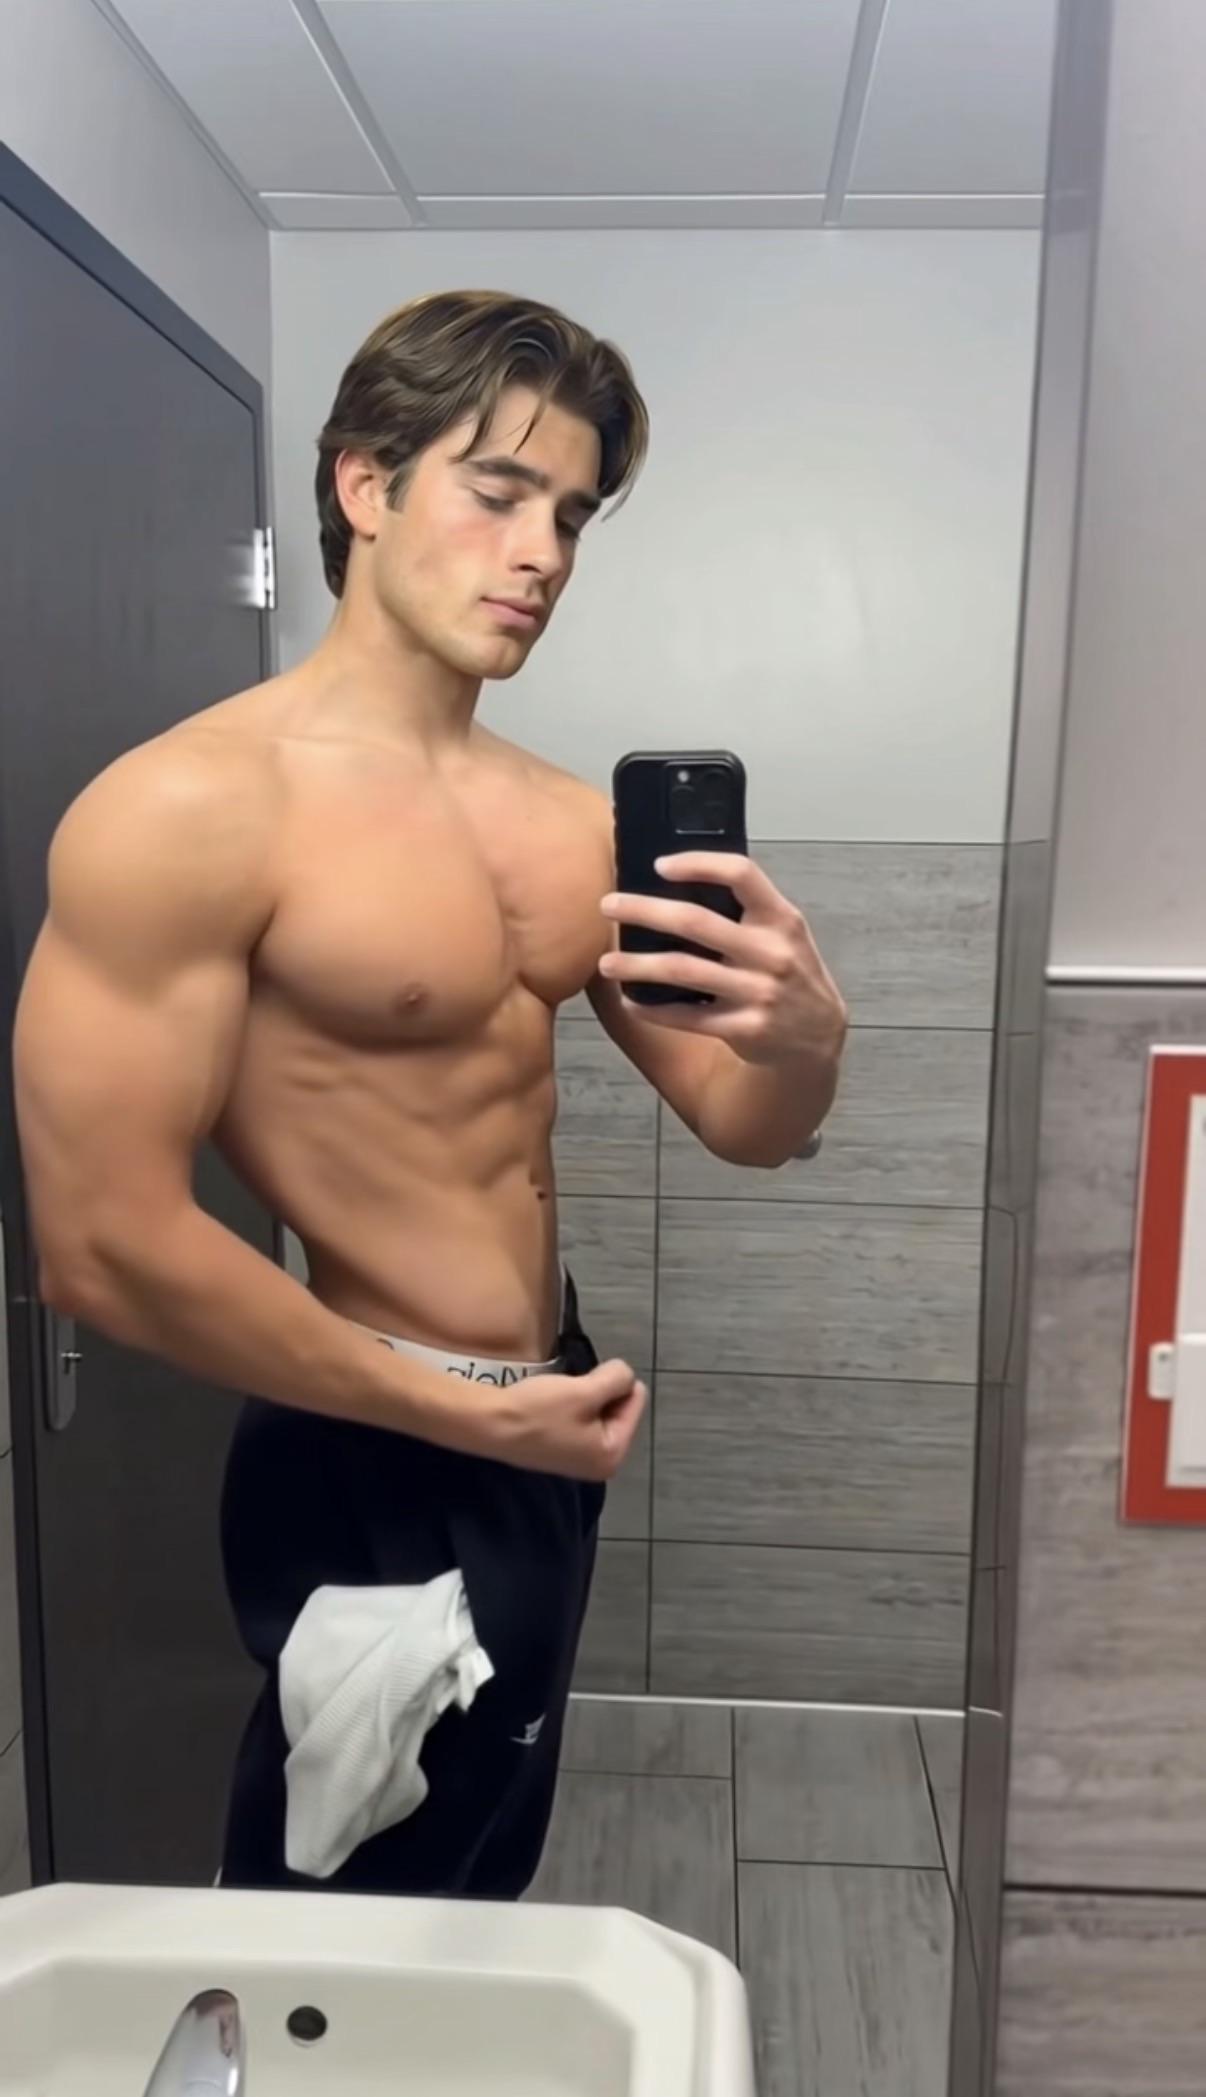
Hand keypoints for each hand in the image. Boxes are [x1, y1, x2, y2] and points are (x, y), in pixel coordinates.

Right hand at [479, 1358, 646, 1480]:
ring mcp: (579, 1460)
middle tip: (571, 1390)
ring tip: (561, 1395)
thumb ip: (616, 1379)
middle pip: (619, 1408)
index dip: (614, 1382)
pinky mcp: (561, 1451)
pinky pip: (581, 1420)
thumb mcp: (585, 1390)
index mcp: (613, 1455)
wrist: (489, 1425)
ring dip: (584, 1396)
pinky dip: (572, 1406)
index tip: (584, 1382)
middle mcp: (601, 1464)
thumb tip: (625, 1376)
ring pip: (599, 1411)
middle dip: (600, 1392)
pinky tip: (552, 1404)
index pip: (635, 1400)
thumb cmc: (539, 1411)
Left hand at [599, 852, 847, 1065]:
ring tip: (607, 963)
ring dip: (637, 965)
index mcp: (780, 919)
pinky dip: (653, 1009)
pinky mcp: (744, 1028)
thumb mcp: (785, 934)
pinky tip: (632, 1002)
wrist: (819, 1035)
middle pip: (695, 922)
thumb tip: (680, 884)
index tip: (660, 865)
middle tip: (609, 905)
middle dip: (644, 910)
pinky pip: (687, 1016)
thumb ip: (747, 911)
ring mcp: (758, 992)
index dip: (698, 864)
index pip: (741, 874)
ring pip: (682, 970)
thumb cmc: (790, 973)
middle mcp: (771, 952)